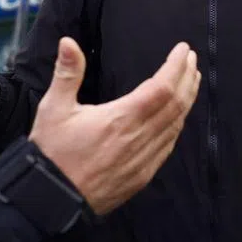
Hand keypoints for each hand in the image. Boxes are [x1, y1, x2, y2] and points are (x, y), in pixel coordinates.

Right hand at [30, 38, 199, 215]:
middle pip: (176, 105)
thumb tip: (68, 41)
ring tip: (190, 81)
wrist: (50, 200)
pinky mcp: (141, 176)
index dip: (176, 67)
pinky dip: (177, 126)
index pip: (162, 88)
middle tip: (191, 60)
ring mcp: (143, 160)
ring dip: (186, 101)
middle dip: (187, 80)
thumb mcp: (54, 108)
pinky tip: (177, 118)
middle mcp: (138, 139)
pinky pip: (167, 147)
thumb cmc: (51, 152)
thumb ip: (67, 73)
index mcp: (121, 119)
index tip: (183, 49)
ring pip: (175, 126)